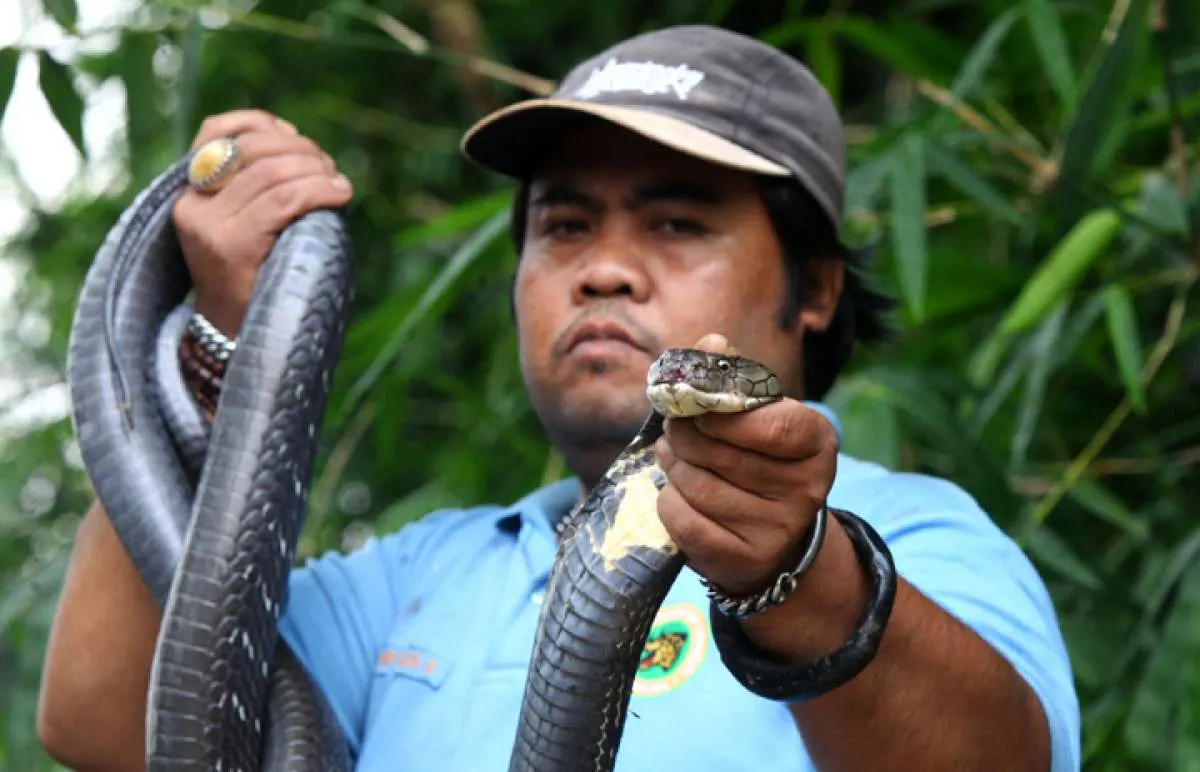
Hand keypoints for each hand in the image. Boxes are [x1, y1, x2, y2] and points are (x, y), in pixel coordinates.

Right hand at [172, 109, 353, 335]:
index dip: (266, 126)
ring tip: (337, 183)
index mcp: (189, 192)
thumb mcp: (243, 223)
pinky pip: (284, 200)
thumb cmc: (254, 279)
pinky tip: (339, 195)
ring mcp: (209, 225)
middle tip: (329, 168)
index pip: (217, 130)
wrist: (235, 340)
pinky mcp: (232, 246)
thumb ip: (255, 182)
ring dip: (316, 170)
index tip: (298, 141)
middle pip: (252, 148)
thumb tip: (293, 138)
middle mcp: (192, 204)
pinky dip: (318, 191)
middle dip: (300, 150)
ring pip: (273, 172)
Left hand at [654, 334, 838, 596]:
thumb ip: (730, 375)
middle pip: (720, 452)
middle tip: (676, 429)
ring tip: (676, 457)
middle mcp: (807, 490)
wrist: (771, 535)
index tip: (697, 405)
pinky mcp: (744, 561)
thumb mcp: (755, 413)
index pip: (769, 424)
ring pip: (697, 485)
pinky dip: (669, 502)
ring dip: (673, 466)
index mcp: (818, 441)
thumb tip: (711, 342)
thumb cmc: (757, 457)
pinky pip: (683, 520)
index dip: (722, 412)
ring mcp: (778, 531)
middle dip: (685, 434)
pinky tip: (680, 494)